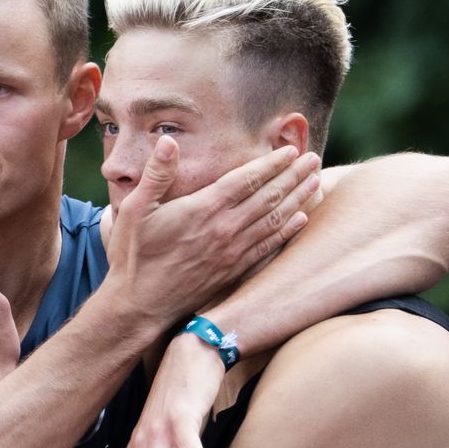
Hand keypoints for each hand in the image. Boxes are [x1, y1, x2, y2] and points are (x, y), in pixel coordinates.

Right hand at [104, 138, 320, 327]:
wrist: (138, 306)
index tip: (289, 150)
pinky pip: (268, 247)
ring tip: (315, 181)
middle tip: (312, 159)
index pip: (246, 180)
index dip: (270, 164)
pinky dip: (287, 231)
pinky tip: (301, 219)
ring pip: (274, 220)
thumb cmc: (133, 256)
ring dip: (297, 198)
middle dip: (293, 175)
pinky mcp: (233, 271)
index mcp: (202, 209)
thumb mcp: (133, 210)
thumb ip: (155, 175)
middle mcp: (223, 229)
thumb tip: (167, 141)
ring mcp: (231, 252)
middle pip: (268, 196)